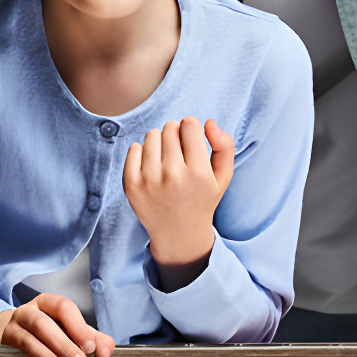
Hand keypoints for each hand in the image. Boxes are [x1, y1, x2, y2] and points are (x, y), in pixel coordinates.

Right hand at [0, 294, 114, 356]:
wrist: (9, 337)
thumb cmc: (46, 334)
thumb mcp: (72, 333)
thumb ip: (94, 341)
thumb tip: (105, 355)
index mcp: (48, 303)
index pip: (64, 307)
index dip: (78, 327)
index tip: (90, 347)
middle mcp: (29, 310)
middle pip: (44, 322)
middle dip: (65, 344)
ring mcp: (15, 326)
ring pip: (31, 336)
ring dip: (54, 353)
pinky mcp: (6, 341)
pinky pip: (23, 349)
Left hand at [123, 116, 234, 269]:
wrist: (178, 234)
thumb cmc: (202, 199)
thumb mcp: (223, 177)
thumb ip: (225, 146)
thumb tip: (208, 122)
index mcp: (198, 172)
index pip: (189, 124)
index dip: (191, 128)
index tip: (192, 141)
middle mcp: (173, 176)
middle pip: (170, 127)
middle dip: (176, 134)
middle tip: (180, 152)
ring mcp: (149, 181)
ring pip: (151, 135)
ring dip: (160, 141)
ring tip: (166, 158)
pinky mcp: (131, 185)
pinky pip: (134, 148)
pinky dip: (142, 152)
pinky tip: (152, 166)